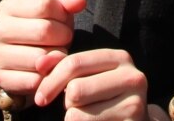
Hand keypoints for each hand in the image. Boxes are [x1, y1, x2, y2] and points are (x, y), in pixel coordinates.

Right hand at [0, 0, 85, 97]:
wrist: (19, 56)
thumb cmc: (42, 25)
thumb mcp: (54, 6)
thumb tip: (78, 2)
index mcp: (8, 6)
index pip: (44, 4)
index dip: (63, 14)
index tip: (63, 21)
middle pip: (44, 31)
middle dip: (63, 37)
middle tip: (62, 40)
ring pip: (40, 58)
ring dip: (56, 58)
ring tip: (55, 54)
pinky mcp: (0, 78)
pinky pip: (34, 81)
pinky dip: (47, 77)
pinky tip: (47, 70)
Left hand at [32, 48, 146, 120]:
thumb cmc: (103, 99)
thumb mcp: (86, 77)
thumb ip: (63, 66)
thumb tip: (39, 64)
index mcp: (120, 58)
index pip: (74, 63)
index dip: (51, 81)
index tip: (39, 99)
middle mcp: (132, 77)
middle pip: (75, 90)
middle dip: (67, 103)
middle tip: (76, 108)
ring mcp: (135, 104)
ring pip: (78, 114)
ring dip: (74, 119)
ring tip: (89, 116)